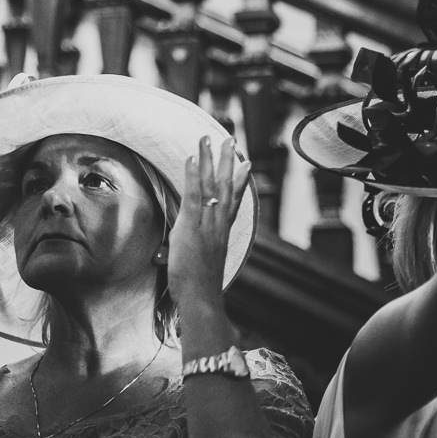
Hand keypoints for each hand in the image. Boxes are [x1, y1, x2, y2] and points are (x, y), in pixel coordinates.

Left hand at [166, 135, 251, 304]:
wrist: (202, 298)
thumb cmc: (200, 287)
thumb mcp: (204, 263)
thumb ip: (202, 250)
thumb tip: (197, 247)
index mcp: (223, 232)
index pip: (234, 200)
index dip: (240, 180)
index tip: (246, 163)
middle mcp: (218, 223)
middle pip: (226, 185)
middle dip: (227, 160)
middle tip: (229, 138)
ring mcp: (206, 223)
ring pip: (211, 185)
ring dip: (210, 159)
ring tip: (208, 138)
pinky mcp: (190, 226)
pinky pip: (193, 196)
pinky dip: (193, 176)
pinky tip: (192, 159)